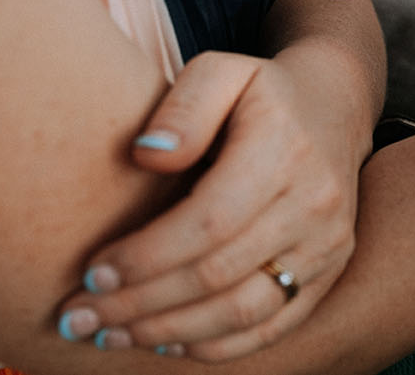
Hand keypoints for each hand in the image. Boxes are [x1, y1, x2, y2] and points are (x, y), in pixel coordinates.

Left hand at [56, 51, 367, 360]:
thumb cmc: (260, 92)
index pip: (209, 220)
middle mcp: (316, 200)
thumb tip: (147, 155)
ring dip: (170, 331)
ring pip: (245, 309)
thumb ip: (184, 105)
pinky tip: (165, 341)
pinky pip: (273, 324)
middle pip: (218, 273)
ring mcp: (329, 241)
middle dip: (140, 303)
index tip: (90, 273)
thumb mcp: (223, 71)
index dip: (145, 256)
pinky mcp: (330, 268)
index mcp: (285, 149)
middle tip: (79, 317)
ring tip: (110, 334)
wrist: (335, 107)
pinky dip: (216, 344)